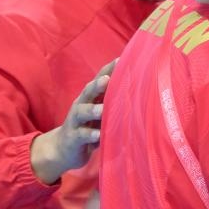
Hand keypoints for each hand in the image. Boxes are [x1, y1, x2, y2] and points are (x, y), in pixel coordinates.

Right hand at [31, 59, 115, 184]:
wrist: (64, 148)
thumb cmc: (90, 126)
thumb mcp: (102, 113)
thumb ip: (115, 102)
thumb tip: (143, 91)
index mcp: (92, 96)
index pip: (101, 79)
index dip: (110, 69)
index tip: (121, 59)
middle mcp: (82, 104)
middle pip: (88, 91)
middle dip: (98, 84)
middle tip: (107, 79)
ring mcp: (76, 120)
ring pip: (83, 112)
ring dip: (93, 110)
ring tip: (102, 110)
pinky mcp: (73, 137)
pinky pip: (82, 134)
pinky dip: (90, 134)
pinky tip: (98, 135)